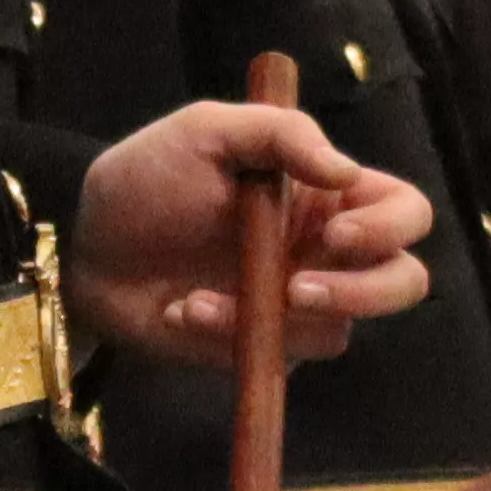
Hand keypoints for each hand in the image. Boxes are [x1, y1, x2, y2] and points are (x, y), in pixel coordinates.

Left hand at [64, 95, 431, 366]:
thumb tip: (346, 171)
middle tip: (296, 290)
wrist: (86, 248)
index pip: (404, 211)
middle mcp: (325, 253)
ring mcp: (297, 305)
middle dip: (364, 294)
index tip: (335, 234)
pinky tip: (183, 311)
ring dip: (270, 318)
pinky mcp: (262, 348)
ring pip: (338, 331)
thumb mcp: (207, 132)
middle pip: (402, 282)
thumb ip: (280, 135)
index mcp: (327, 195)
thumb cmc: (148, 179)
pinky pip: (277, 358)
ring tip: (198, 298)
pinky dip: (230, 337)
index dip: (390, 228)